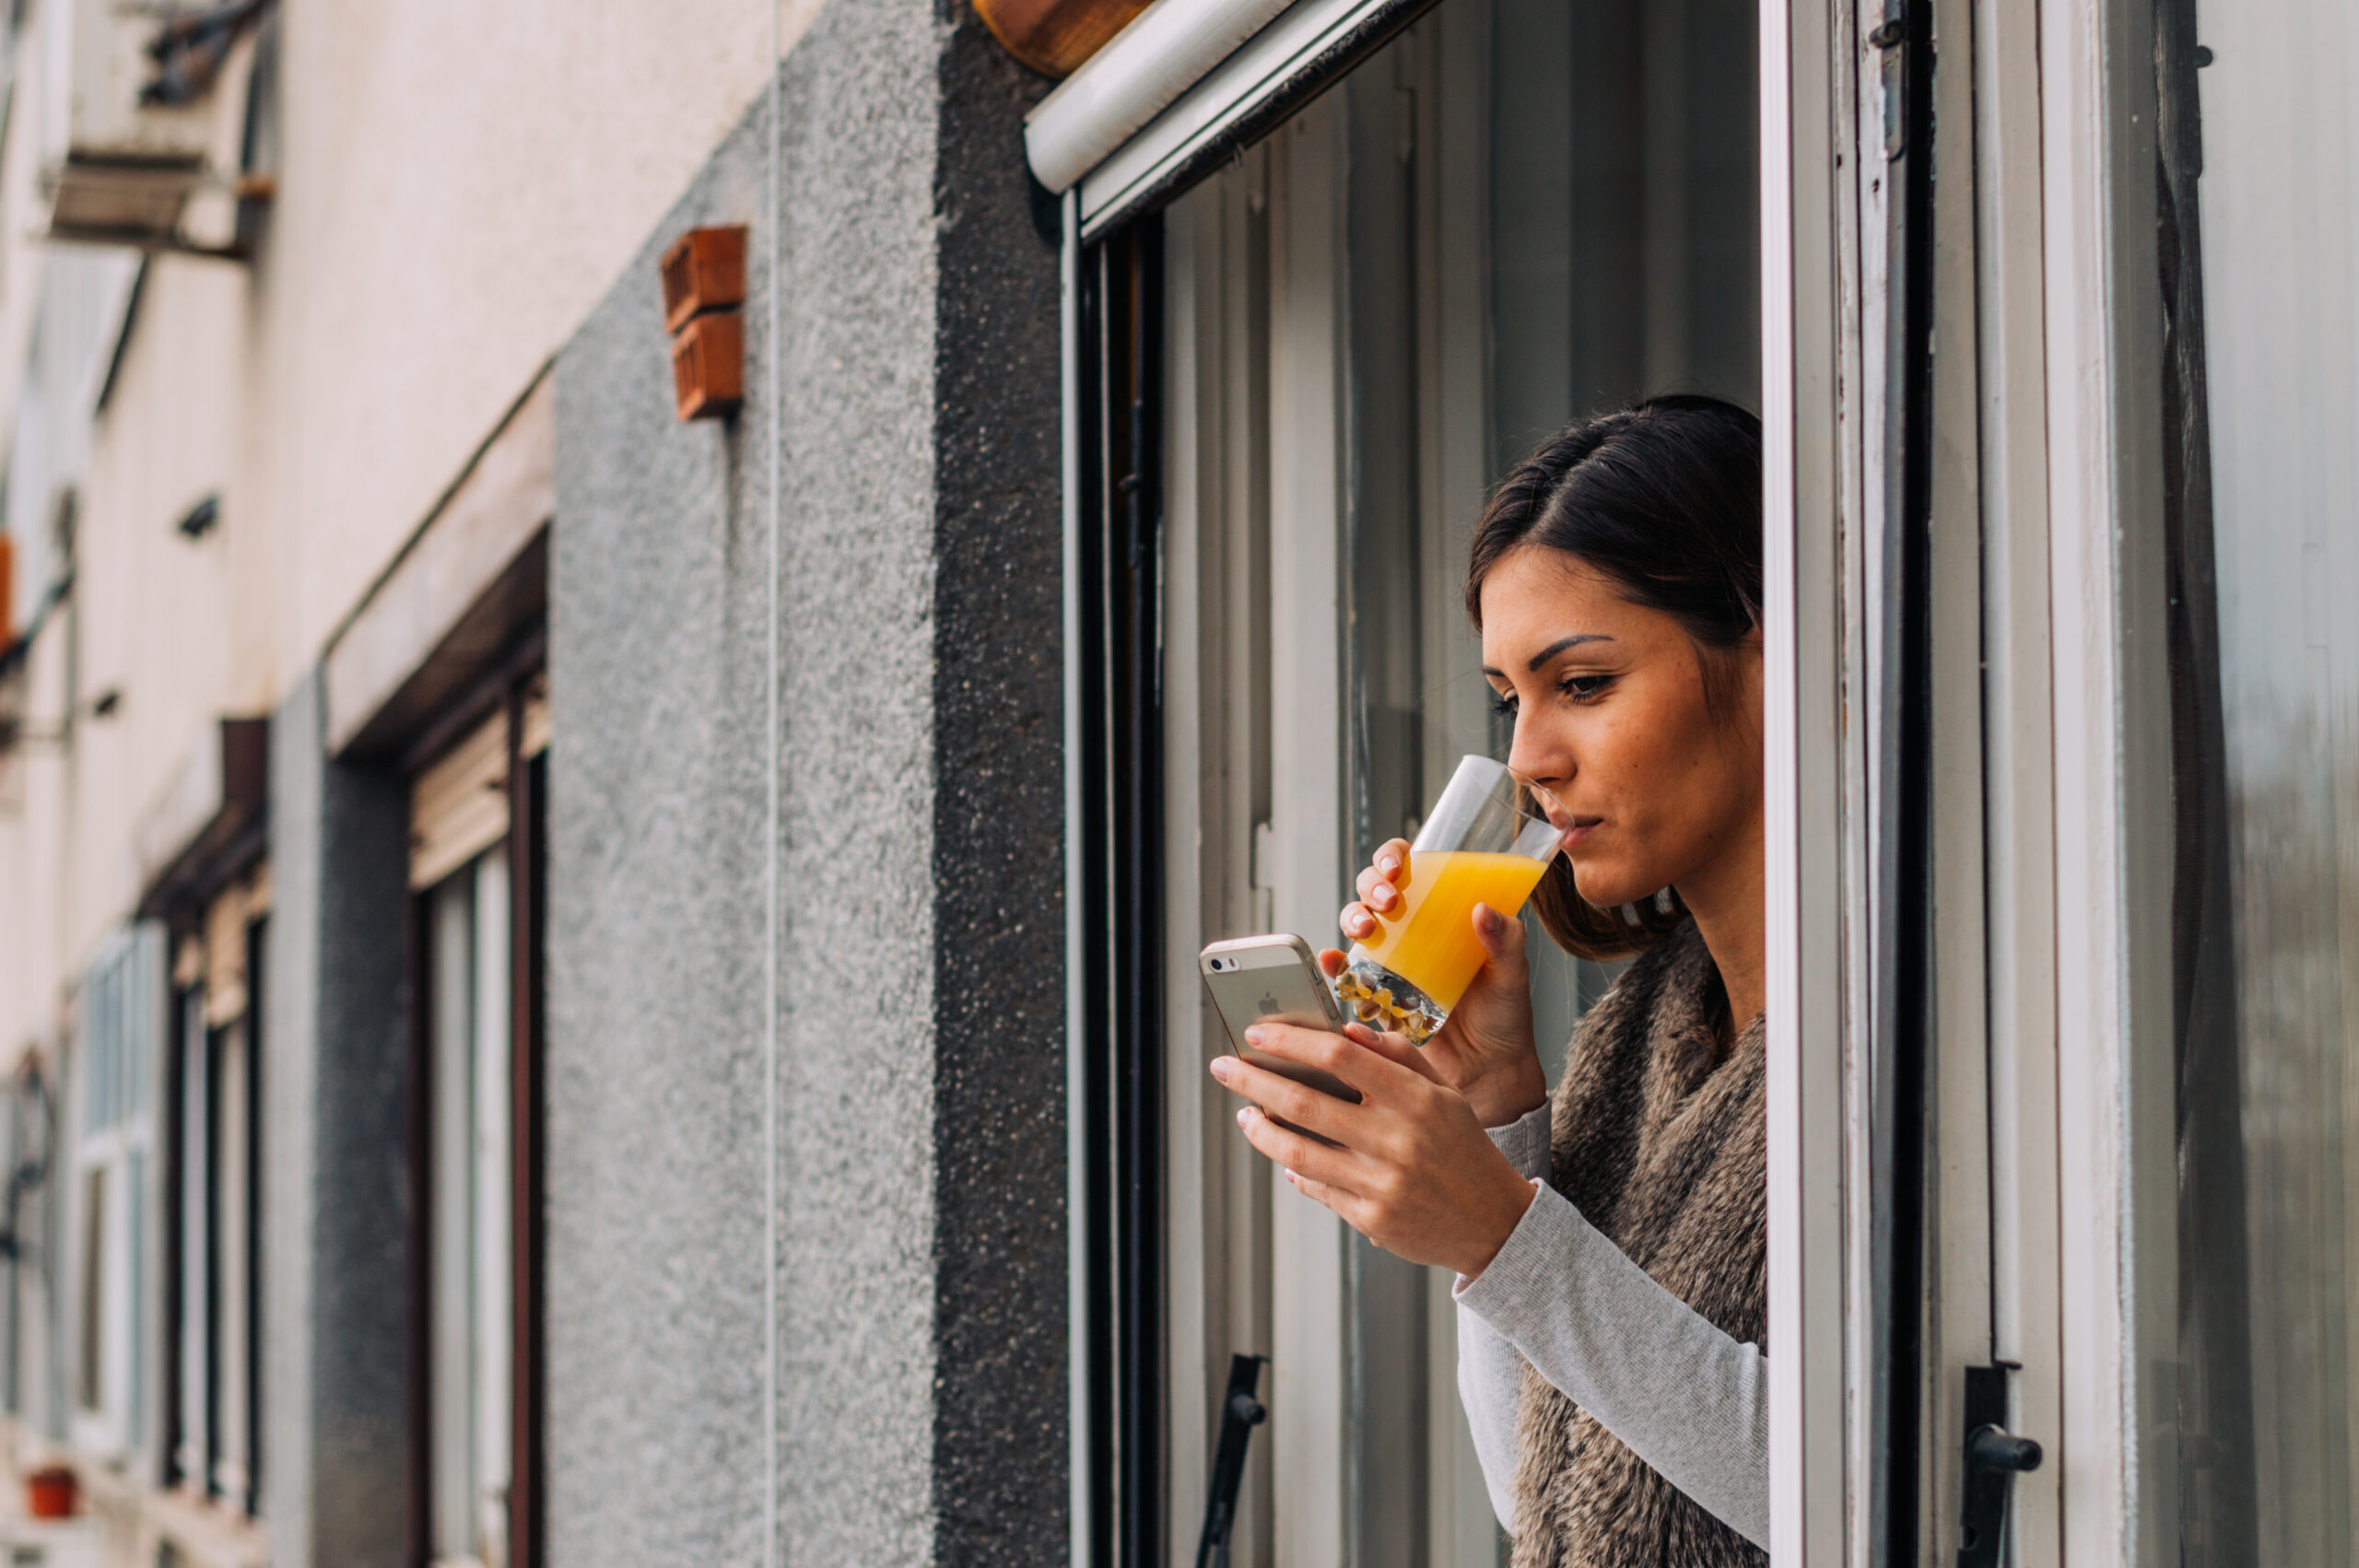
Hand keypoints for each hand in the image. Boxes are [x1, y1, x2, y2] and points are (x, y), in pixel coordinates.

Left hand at [1209, 1019, 1537, 1277]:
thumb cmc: (1463, 1147)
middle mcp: (1395, 1140)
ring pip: (1297, 1152)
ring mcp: (1380, 1184)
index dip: (1290, 1042)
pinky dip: (1294, 1167)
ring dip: (1260, 1130)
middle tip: (1223, 1067)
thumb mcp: (1444, 1094)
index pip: (1339, 1057)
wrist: (1493, 1223)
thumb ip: (1399, 1057)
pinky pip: (1316, 1187)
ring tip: (1245, 1113)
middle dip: (1252, 1081)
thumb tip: (1344, 1032)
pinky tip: (1284, 1150)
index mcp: (1415, 1098)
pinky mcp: (1371, 1220)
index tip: (1256, 1034)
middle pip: (1303, 1103)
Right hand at [1333, 839, 1548, 1126]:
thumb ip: (1505, 942)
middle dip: (1371, 886)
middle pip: (1374, 892)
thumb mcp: (1512, 975)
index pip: (1411, 869)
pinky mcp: (1375, 996)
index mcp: (1442, 916)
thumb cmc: (1504, 1018)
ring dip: (1353, 918)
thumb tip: (1484, 908)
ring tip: (1366, 930)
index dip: (1394, 856)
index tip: (1399, 864)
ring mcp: (1389, 964)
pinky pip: (1346, 976)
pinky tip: (1333, 961)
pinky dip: (1333, 966)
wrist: (1489, 1072)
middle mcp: (1411, 933)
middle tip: (1388, 901)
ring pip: (1356, 926)